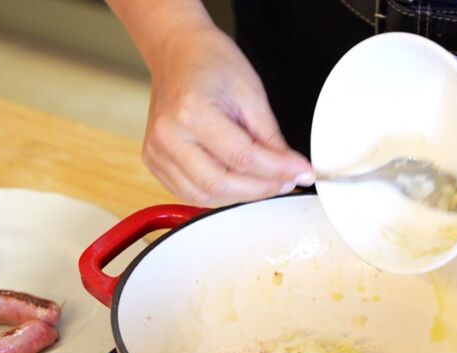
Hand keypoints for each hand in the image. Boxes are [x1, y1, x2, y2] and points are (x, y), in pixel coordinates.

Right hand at [142, 22, 312, 205]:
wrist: (177, 53)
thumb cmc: (210, 63)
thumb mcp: (251, 93)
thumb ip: (271, 137)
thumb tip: (293, 169)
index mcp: (192, 112)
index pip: (243, 158)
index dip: (278, 170)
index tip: (302, 172)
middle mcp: (168, 136)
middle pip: (221, 184)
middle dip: (261, 188)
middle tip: (287, 180)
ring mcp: (156, 151)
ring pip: (205, 196)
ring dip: (241, 195)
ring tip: (264, 180)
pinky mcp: (154, 162)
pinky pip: (190, 193)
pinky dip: (218, 194)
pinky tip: (238, 181)